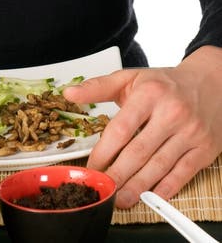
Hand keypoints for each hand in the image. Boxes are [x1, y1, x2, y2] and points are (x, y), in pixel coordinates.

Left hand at [63, 46, 221, 207]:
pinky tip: (150, 196)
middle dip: (118, 175)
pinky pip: (182, 174)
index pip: (121, 129)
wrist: (210, 83)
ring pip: (159, 166)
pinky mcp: (204, 148)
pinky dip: (165, 189)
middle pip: (139, 152)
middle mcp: (171, 113)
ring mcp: (189, 132)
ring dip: (138, 187)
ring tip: (121, 199)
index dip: (104, 152)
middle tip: (103, 190)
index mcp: (149, 94)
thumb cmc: (164, 84)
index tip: (92, 167)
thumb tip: (69, 93)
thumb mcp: (130, 78)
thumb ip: (98, 87)